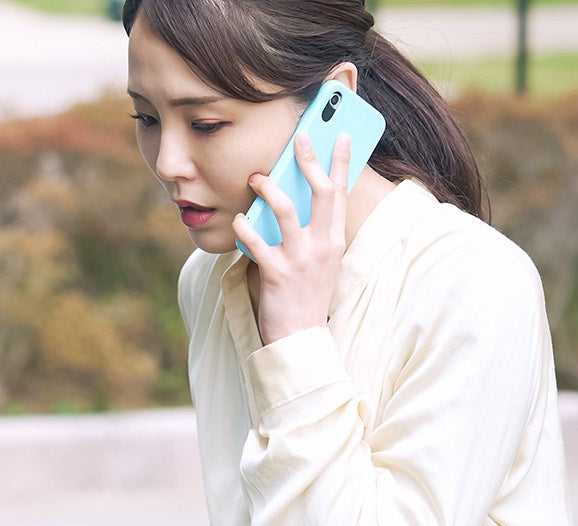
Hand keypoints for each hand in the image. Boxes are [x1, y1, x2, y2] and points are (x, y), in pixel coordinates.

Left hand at [233, 132, 351, 344]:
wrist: (300, 339)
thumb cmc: (304, 295)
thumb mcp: (318, 260)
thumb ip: (311, 230)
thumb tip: (295, 196)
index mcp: (335, 240)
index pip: (340, 193)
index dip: (340, 161)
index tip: (337, 134)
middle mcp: (323, 246)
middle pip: (321, 193)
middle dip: (310, 161)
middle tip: (298, 138)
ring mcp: (301, 260)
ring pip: (286, 212)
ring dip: (269, 189)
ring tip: (256, 178)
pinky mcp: (277, 275)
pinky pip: (257, 243)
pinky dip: (244, 227)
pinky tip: (237, 220)